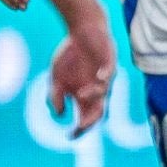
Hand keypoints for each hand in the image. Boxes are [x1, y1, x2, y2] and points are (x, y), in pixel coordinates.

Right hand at [49, 15, 115, 136]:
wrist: (81, 30)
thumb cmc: (70, 55)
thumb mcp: (56, 77)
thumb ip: (56, 95)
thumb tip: (59, 114)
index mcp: (85, 97)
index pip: (86, 119)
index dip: (80, 129)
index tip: (70, 136)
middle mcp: (97, 90)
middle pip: (99, 112)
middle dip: (91, 120)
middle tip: (82, 125)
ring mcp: (105, 77)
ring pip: (104, 93)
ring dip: (94, 96)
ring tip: (80, 94)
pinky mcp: (110, 62)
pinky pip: (110, 72)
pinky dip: (105, 76)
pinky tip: (98, 78)